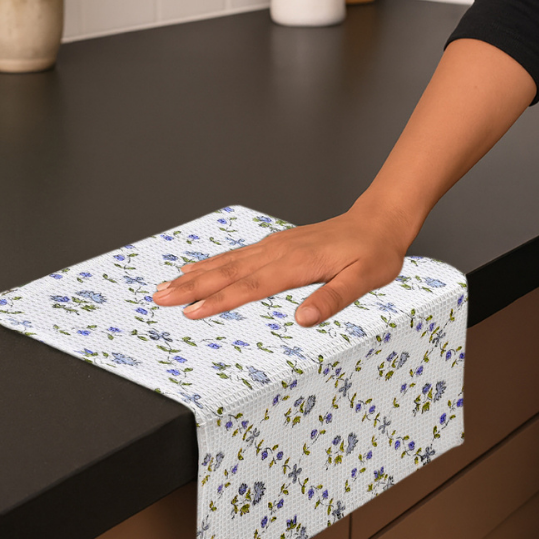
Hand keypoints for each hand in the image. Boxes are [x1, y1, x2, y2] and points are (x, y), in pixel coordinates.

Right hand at [151, 206, 411, 326]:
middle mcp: (280, 252)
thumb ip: (334, 298)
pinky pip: (238, 254)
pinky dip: (213, 262)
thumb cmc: (375, 252)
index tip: (191, 312)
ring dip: (196, 275)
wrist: (379, 220)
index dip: (220, 300)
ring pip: (229, 262)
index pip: (252, 286)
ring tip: (165, 286)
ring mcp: (276, 246)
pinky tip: (196, 268)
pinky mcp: (277, 245)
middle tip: (159, 299)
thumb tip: (303, 318)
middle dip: (192, 286)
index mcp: (298, 263)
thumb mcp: (365, 278)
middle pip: (229, 272)